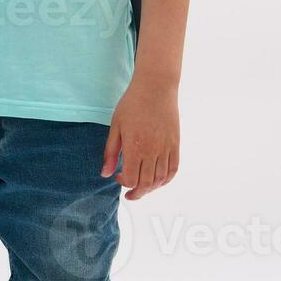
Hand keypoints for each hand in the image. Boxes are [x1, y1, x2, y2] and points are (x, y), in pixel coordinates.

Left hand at [101, 76, 179, 200]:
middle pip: (146, 184)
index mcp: (135, 147)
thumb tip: (105, 174)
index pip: (132, 179)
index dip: (124, 183)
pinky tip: (158, 180)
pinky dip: (166, 179)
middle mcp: (153, 151)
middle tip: (129, 193)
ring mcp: (166, 148)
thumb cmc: (132, 104)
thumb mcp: (116, 126)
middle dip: (137, 192)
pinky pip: (173, 169)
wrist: (156, 87)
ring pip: (160, 179)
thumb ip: (111, 152)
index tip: (118, 176)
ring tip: (142, 186)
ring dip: (151, 187)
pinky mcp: (175, 144)